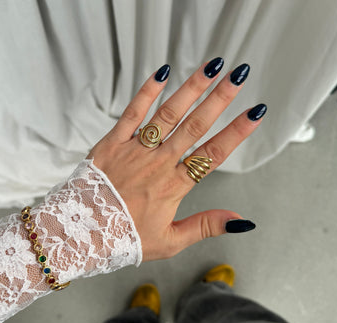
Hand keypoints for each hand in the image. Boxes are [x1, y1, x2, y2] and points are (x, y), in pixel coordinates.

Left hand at [88, 60, 265, 260]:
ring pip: (168, 114)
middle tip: (239, 76)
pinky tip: (162, 73)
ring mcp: (135, 151)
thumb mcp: (170, 241)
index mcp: (174, 186)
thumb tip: (240, 221)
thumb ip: (205, 226)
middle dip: (220, 99)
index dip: (237, 133)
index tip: (255, 113)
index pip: (213, 155)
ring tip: (211, 67)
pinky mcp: (112, 143)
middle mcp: (158, 164)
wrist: (81, 233)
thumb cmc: (124, 239)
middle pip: (195, 126)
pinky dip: (146, 93)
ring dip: (191, 89)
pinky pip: (131, 113)